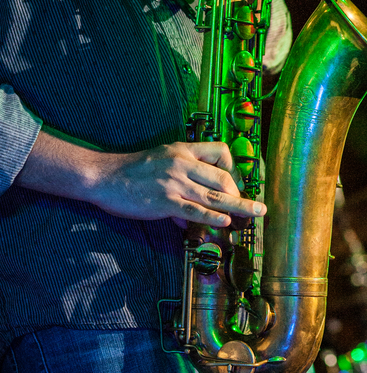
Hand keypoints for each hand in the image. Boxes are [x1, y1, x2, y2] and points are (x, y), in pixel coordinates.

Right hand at [16, 131, 265, 228]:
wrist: (103, 176)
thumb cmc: (130, 171)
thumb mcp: (159, 162)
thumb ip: (179, 181)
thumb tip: (191, 216)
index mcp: (182, 150)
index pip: (220, 151)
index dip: (233, 167)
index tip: (235, 182)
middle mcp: (182, 164)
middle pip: (223, 177)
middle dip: (239, 193)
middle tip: (247, 207)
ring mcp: (174, 183)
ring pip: (214, 195)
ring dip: (239, 206)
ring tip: (256, 214)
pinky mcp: (165, 202)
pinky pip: (195, 210)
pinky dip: (212, 216)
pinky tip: (225, 222)